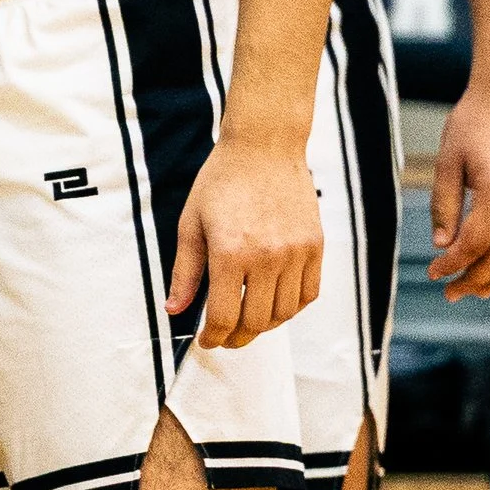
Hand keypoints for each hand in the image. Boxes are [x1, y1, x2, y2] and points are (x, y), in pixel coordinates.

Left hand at [167, 134, 322, 346]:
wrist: (264, 148)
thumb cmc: (220, 182)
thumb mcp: (191, 223)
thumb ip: (184, 272)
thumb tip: (174, 310)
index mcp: (229, 251)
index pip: (224, 316)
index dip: (213, 337)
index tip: (207, 342)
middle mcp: (267, 257)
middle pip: (256, 322)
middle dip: (238, 337)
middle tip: (225, 337)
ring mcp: (295, 254)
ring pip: (284, 313)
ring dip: (264, 325)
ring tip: (247, 321)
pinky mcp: (315, 248)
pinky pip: (308, 295)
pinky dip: (291, 308)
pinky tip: (274, 304)